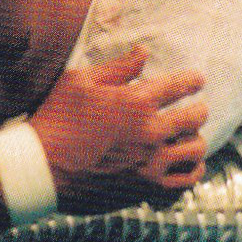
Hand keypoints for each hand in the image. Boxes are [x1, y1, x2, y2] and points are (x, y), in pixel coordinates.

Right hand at [30, 47, 208, 209]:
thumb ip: (118, 67)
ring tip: (189, 138)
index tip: (197, 80)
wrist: (42, 167)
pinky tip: (186, 166)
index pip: (180, 86)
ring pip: (196, 150)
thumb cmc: (58, 119)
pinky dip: (191, 172)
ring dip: (195, 140)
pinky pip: (185, 183)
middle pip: (195, 117)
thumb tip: (143, 52)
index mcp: (137, 102)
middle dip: (198, 109)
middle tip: (196, 108)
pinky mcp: (145, 188)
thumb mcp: (81, 81)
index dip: (193, 80)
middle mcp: (151, 132)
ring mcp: (151, 163)